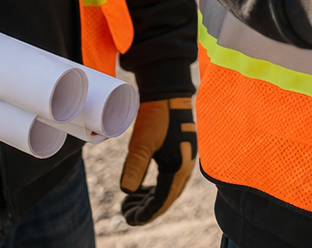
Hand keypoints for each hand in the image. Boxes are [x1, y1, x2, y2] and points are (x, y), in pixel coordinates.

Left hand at [120, 97, 196, 224]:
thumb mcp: (141, 143)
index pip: (161, 201)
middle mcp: (185, 167)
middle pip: (166, 198)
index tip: (129, 219)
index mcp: (177, 168)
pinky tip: (146, 187)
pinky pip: (171, 178)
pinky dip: (157, 187)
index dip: (145, 213)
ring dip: (151, 199)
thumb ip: (134, 167)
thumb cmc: (156, 116)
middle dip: (147, 209)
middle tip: (126, 212)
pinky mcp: (182, 152)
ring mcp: (185, 159)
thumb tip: (126, 190)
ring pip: (169, 189)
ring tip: (132, 201)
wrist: (169, 92)